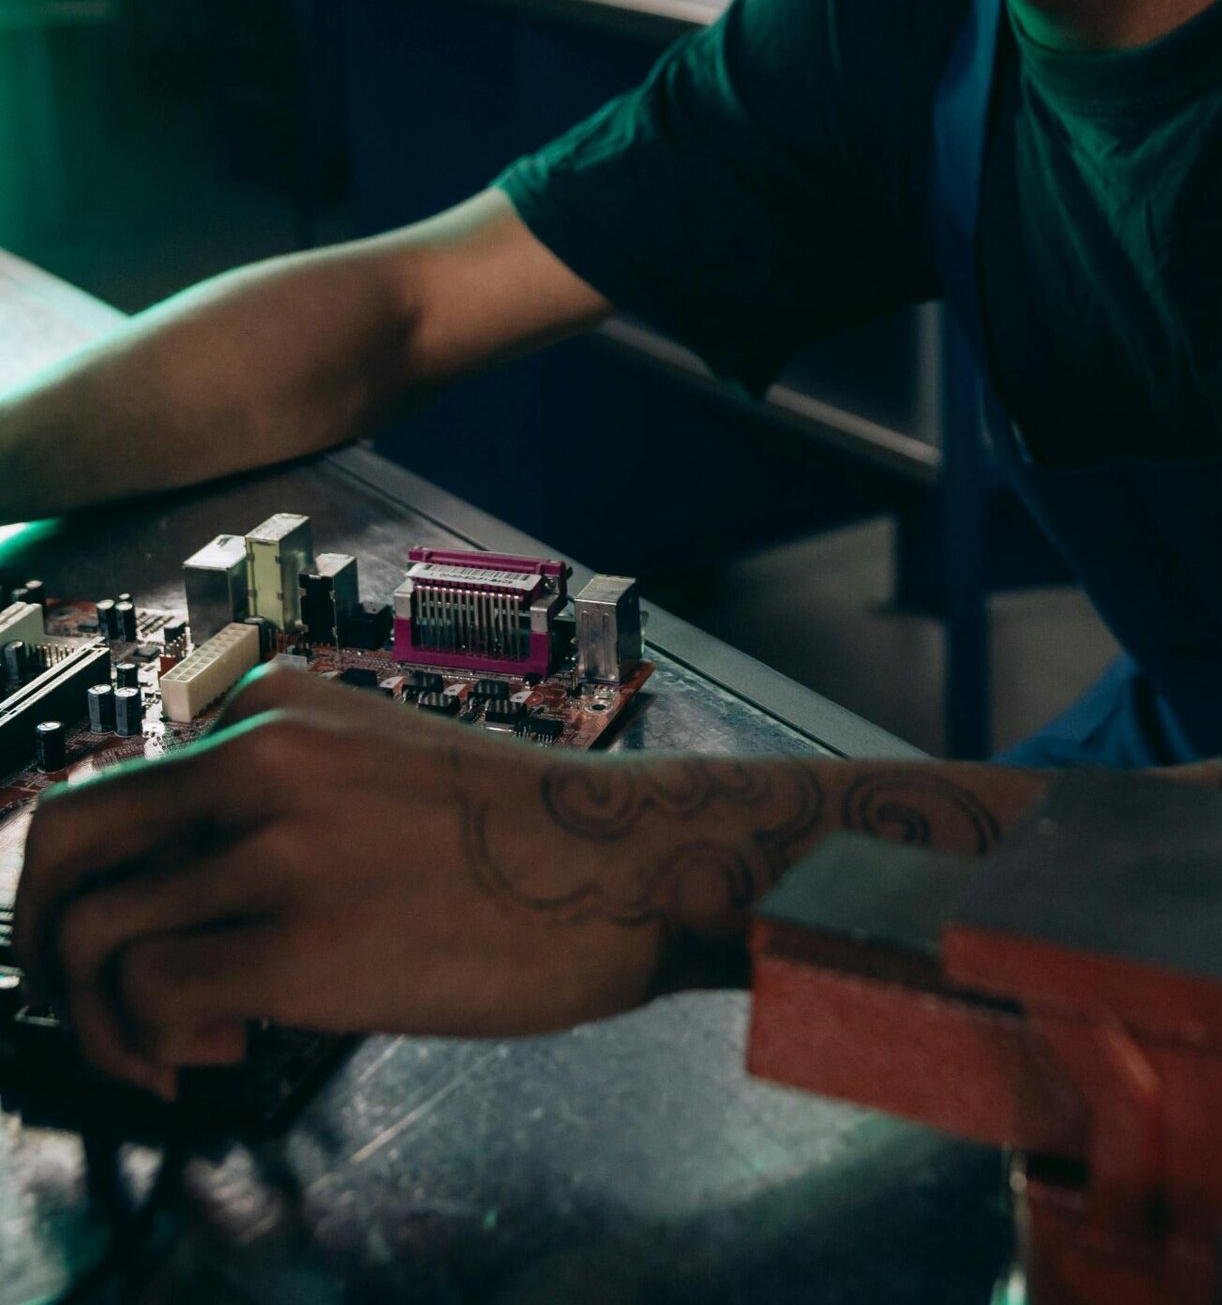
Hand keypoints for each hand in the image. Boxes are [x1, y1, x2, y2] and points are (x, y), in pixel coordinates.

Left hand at [12, 664, 663, 1097]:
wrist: (623, 861)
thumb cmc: (521, 828)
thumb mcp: (382, 753)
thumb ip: (283, 785)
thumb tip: (188, 885)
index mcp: (277, 707)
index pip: (115, 787)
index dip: (85, 882)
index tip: (113, 940)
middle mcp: (261, 758)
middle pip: (65, 843)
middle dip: (41, 938)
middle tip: (73, 996)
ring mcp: (279, 847)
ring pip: (92, 934)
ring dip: (99, 1015)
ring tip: (162, 1050)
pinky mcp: (302, 943)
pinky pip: (152, 996)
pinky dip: (150, 1043)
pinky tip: (208, 1055)